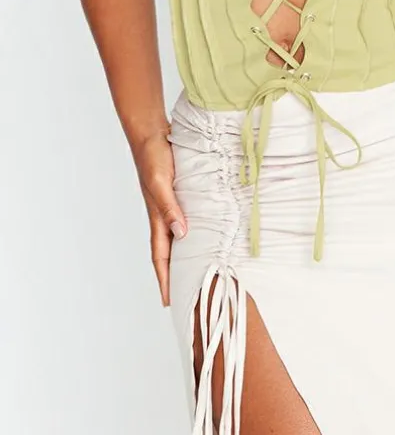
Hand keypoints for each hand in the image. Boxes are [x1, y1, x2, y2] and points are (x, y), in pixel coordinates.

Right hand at [134, 132, 187, 307]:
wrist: (151, 133)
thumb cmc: (153, 157)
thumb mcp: (161, 183)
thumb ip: (170, 207)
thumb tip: (181, 233)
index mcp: (156, 217)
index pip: (160, 256)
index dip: (164, 278)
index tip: (168, 301)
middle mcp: (163, 215)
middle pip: (169, 252)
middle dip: (175, 274)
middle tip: (186, 295)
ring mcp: (170, 206)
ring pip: (177, 237)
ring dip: (185, 255)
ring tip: (197, 272)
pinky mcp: (178, 195)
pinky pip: (185, 219)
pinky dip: (193, 232)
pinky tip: (204, 235)